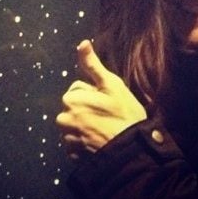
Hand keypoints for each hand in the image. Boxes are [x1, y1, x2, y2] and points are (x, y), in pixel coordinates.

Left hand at [56, 40, 146, 156]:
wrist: (133, 152)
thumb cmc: (124, 115)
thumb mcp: (111, 84)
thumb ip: (92, 64)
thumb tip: (83, 42)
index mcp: (70, 100)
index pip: (77, 90)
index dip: (93, 94)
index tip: (107, 103)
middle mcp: (64, 119)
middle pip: (74, 107)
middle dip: (86, 109)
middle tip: (107, 116)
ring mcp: (68, 139)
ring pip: (74, 125)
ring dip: (85, 125)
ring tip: (105, 130)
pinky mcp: (73, 155)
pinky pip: (76, 144)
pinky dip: (85, 142)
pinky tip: (100, 142)